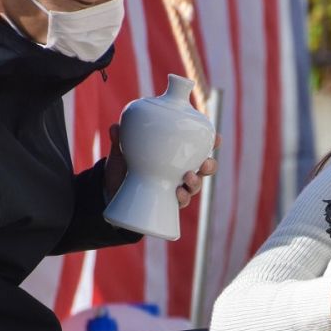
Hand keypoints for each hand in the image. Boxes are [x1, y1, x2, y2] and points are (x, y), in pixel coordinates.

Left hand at [103, 124, 222, 207]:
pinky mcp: (168, 202)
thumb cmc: (124, 167)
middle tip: (205, 163)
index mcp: (175, 154)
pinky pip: (181, 202)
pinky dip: (183, 198)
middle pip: (204, 168)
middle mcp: (180, 170)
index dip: (212, 142)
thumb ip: (120, 140)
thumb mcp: (121, 152)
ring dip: (196, 182)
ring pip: (195, 186)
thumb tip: (115, 127)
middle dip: (209, 165)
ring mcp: (176, 187)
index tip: (217, 138)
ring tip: (188, 177)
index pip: (198, 146)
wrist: (112, 192)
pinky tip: (179, 194)